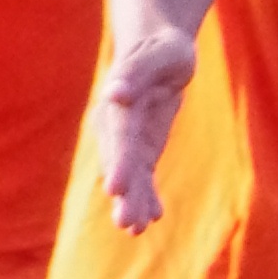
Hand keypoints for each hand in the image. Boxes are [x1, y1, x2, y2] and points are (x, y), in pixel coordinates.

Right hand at [89, 27, 198, 233]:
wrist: (157, 48)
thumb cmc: (161, 48)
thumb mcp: (158, 53)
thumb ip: (137, 71)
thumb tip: (116, 92)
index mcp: (119, 105)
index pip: (120, 137)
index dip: (120, 163)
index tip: (116, 189)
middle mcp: (117, 126)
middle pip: (121, 163)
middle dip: (125, 194)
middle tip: (127, 224)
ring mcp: (128, 139)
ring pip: (131, 175)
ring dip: (134, 202)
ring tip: (136, 230)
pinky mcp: (141, 146)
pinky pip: (143, 174)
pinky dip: (148, 195)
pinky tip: (154, 217)